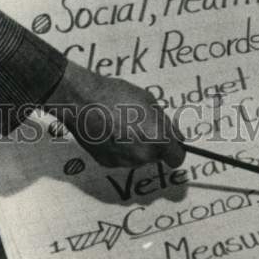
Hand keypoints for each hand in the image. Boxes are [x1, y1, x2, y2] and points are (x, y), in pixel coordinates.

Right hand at [43, 60, 185, 168]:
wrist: (82, 101)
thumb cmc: (115, 95)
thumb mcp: (148, 100)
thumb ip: (164, 122)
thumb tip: (174, 136)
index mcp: (157, 139)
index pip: (177, 158)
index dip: (174, 149)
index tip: (170, 142)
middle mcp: (143, 155)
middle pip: (157, 156)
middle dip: (153, 144)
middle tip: (140, 124)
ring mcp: (124, 162)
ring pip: (139, 158)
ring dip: (136, 146)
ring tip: (121, 125)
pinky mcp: (108, 163)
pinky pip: (122, 158)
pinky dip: (119, 149)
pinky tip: (109, 132)